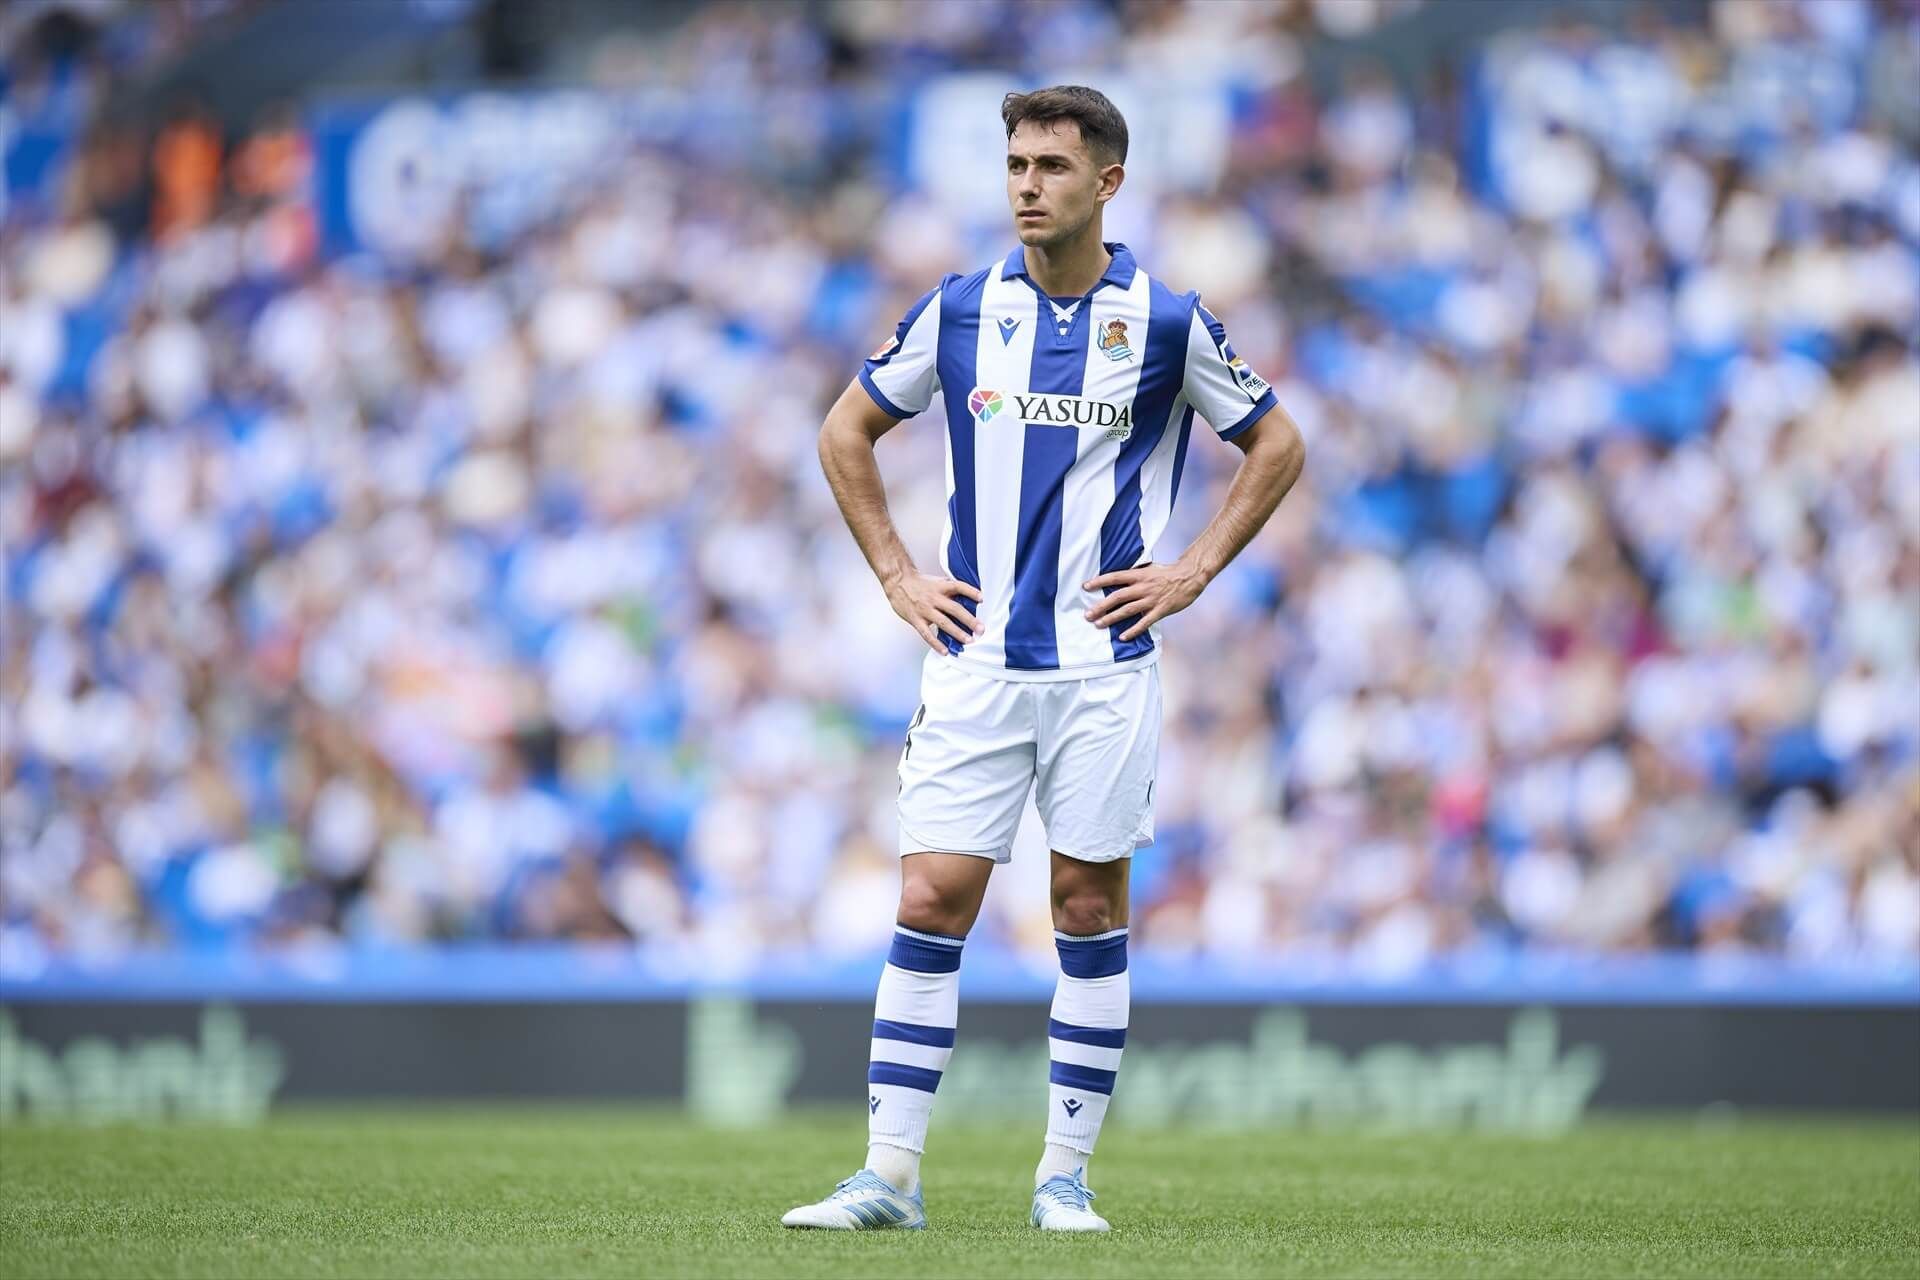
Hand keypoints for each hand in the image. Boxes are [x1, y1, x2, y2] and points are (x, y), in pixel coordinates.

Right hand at [885, 571, 983, 653]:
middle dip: (969, 620)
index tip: (981, 598)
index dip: (970, 591)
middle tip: (980, 629)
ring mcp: (925, 610)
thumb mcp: (936, 581)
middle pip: (954, 609)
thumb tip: (967, 596)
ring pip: (943, 623)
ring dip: (957, 632)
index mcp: (940, 587)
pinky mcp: (915, 620)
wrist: (897, 582)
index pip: (958, 586)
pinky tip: (945, 651)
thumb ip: (949, 588)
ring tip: (968, 640)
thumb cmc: (918, 583)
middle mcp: (934, 598)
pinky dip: (936, 644)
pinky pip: (927, 634)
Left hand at [1083, 560, 1207, 641]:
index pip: (1114, 577)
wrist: (1189, 577)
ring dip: (1112, 618)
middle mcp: (1143, 587)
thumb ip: (1134, 574)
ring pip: (1128, 610)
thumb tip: (1118, 577)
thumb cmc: (1168, 573)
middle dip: (1101, 606)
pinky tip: (1123, 637)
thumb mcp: (1149, 568)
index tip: (1085, 587)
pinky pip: (1144, 622)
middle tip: (1088, 615)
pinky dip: (1133, 630)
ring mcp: (1151, 599)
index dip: (1099, 581)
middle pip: (1117, 597)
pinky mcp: (1160, 610)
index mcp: (1139, 575)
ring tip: (1099, 625)